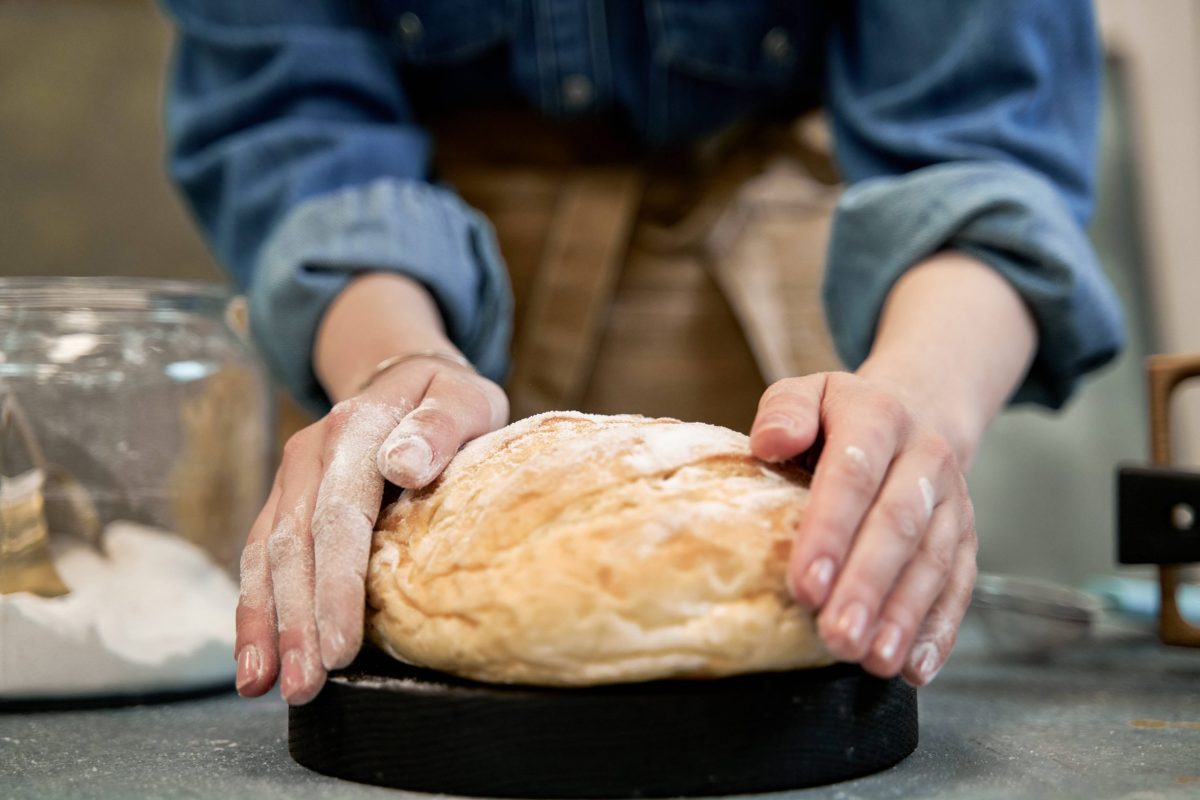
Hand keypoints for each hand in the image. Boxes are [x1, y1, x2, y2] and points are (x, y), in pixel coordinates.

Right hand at [233, 357, 507, 703]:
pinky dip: (254, 611)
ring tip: (267, 686)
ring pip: (267, 558)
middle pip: (296, 547)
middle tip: (305, 686)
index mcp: (356, 431)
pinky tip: (254, 661)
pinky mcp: (285, 503)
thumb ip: (439, 427)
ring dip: (266, 625)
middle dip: (298, 622)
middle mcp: (311, 455)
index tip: (343, 644)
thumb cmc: (447, 399)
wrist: (406, 377)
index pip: (341, 516)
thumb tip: (403, 464)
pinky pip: (260, 559)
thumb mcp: (462, 398)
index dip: (338, 584)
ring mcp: (292, 480)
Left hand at [750, 371, 976, 685]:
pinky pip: (959, 586)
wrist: (914, 411)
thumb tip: (771, 442)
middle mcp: (924, 458)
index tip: (804, 583)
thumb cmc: (837, 417)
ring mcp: (952, 501)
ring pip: (933, 562)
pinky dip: (939, 630)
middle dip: (867, 586)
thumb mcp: (805, 393)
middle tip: (837, 635)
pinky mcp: (967, 539)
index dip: (830, 530)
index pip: (853, 474)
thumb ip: (784, 409)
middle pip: (898, 525)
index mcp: (878, 416)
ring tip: (873, 660)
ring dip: (903, 616)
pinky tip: (915, 668)